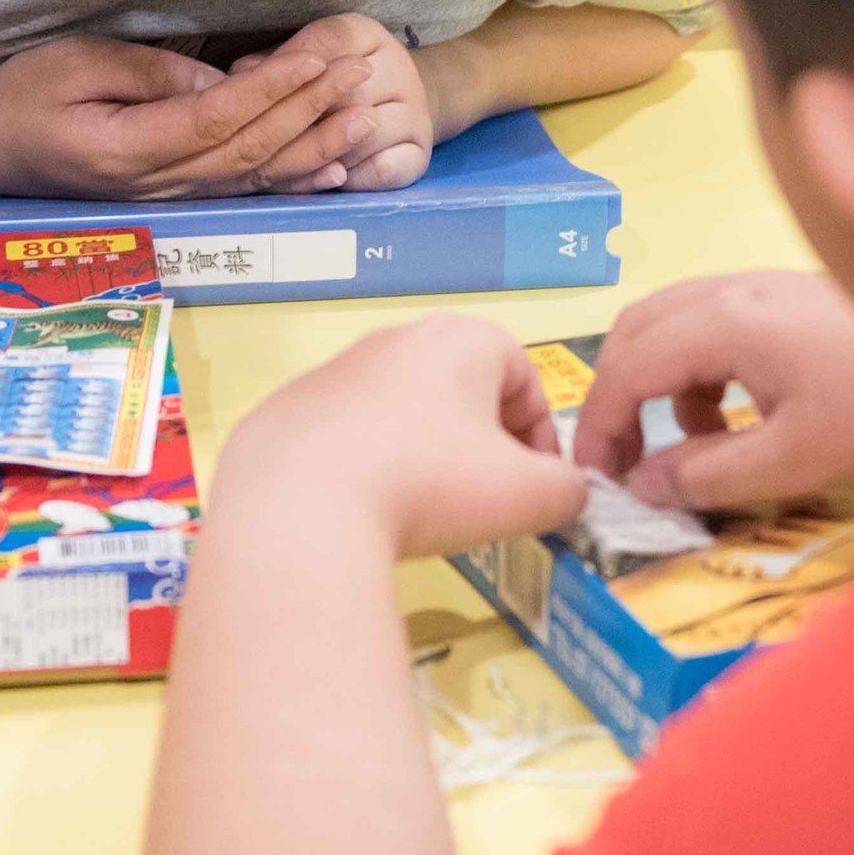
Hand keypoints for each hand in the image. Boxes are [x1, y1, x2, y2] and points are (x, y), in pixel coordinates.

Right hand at [0, 35, 379, 198]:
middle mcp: (154, 186)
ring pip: (255, 177)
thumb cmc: (25, 95)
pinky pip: (242, 192)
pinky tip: (332, 170)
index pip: (218, 119)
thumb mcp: (78, 65)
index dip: (274, 91)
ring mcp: (166, 199)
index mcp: (127, 149)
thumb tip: (223, 83)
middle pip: (250, 151)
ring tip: (365, 118)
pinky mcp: (172, 199)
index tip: (319, 60)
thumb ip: (152, 75)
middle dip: (312, 113)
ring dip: (315, 147)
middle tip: (362, 78)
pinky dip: (291, 181)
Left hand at [221, 315, 588, 558]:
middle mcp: (394, 340)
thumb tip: (567, 493)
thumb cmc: (429, 485)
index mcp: (460, 341)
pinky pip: (344, 438)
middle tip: (483, 500)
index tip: (536, 485)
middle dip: (481, 443)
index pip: (523, 374)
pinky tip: (360, 513)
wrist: (298, 508)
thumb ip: (566, 491)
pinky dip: (363, 468)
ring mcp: (333, 372)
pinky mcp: (286, 411)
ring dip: (422, 454)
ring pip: (400, 412)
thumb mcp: (527, 496)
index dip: (540, 433)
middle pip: (460, 389)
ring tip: (419, 512)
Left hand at [234, 14, 450, 192]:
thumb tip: (237, 79)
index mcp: (366, 34)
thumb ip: (269, 64)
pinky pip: (385, 170)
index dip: (288, 63)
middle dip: (299, 115)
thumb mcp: (305, 57)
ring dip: (324, 151)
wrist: (399, 101)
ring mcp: (414, 112)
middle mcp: (398, 67)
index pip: (330, 40)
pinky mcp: (420, 153)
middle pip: (347, 90)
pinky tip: (328, 178)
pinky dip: (353, 178)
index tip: (247, 82)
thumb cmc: (332, 79)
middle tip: (259, 133)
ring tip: (288, 160)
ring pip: (366, 133)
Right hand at [571, 271, 853, 510]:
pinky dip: (699, 367)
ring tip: (689, 444)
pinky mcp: (789, 296)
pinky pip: (713, 321)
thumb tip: (645, 484)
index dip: (600, 425)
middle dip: (618, 396)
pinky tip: (738, 413)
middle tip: (625, 459)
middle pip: (638, 330)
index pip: (626, 366)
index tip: (598, 476)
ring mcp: (762, 285)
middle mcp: (733, 290)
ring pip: (674, 321)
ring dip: (660, 381)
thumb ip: (708, 475)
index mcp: (724, 322)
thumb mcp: (792, 461)